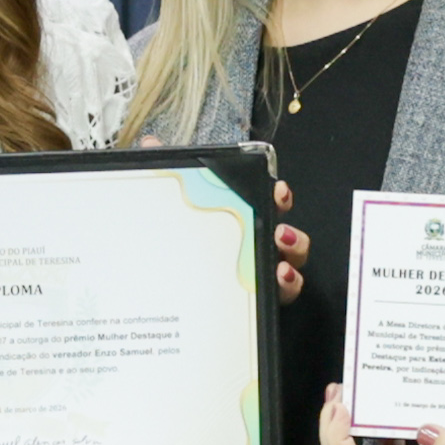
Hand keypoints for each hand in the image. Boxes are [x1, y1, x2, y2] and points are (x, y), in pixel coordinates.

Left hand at [144, 136, 307, 303]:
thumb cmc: (173, 241)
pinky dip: (285, 289)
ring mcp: (258, 276)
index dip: (279, 198)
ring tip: (280, 267)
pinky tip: (276, 283)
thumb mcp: (168, 205)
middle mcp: (254, 247)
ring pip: (291, 270)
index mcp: (240, 221)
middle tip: (280, 233)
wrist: (157, 283)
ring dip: (293, 266)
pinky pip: (280, 297)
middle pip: (288, 240)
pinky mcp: (255, 300)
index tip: (278, 190)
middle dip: (292, 236)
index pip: (267, 206)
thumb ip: (165, 176)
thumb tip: (152, 144)